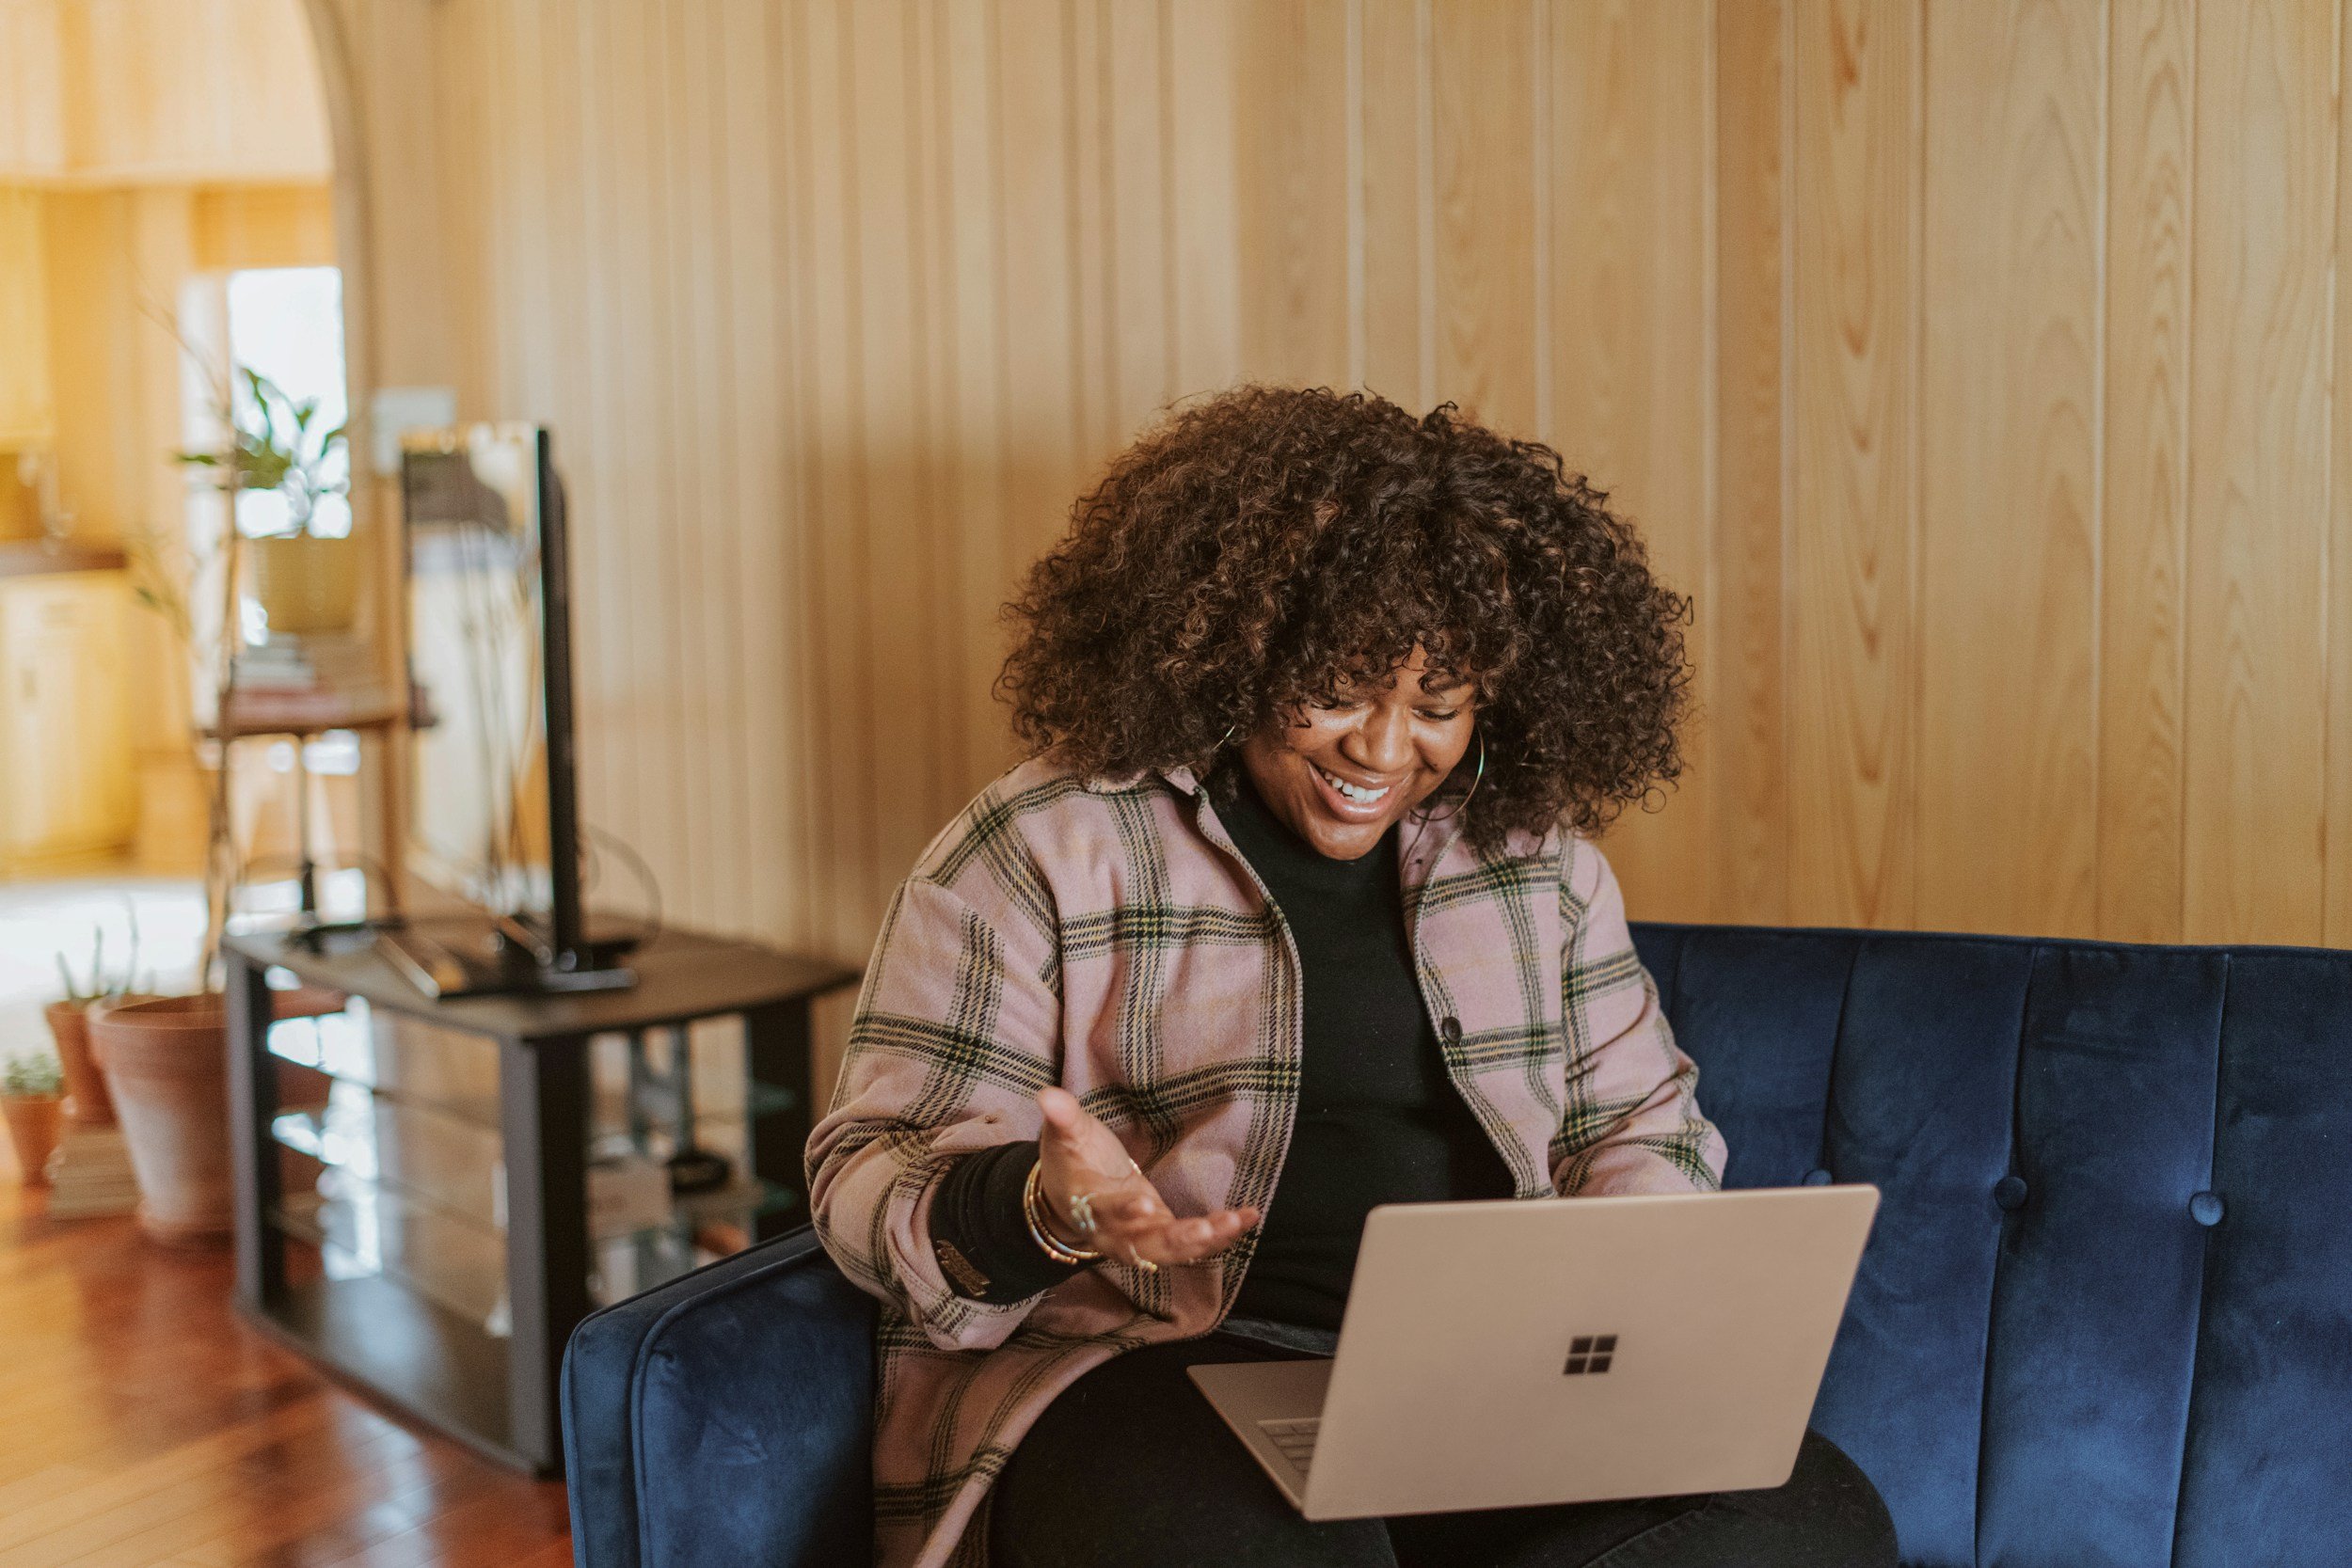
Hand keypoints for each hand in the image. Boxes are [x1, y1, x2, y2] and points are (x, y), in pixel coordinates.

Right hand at [1033, 1085, 1260, 1267]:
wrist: (1072, 1201)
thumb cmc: (1072, 1163)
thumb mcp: (1065, 1138)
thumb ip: (1062, 1118)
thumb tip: (1047, 1094)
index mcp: (1089, 1206)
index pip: (1105, 1212)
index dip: (1122, 1212)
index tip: (1142, 1204)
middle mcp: (1116, 1233)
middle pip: (1145, 1245)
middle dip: (1176, 1239)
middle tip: (1204, 1230)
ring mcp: (1142, 1239)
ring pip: (1174, 1250)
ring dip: (1206, 1241)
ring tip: (1235, 1222)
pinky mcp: (1164, 1236)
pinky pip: (1193, 1243)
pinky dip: (1221, 1235)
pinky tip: (1249, 1218)